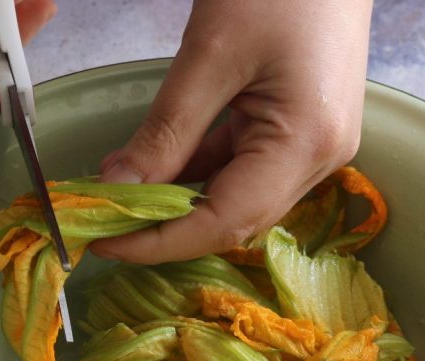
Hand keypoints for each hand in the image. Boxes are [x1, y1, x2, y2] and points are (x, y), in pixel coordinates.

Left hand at [90, 0, 372, 263]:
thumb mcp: (210, 54)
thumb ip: (166, 131)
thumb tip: (116, 187)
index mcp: (307, 142)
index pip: (224, 221)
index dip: (159, 242)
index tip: (102, 242)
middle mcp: (322, 158)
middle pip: (235, 219)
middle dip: (165, 227)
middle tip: (104, 222)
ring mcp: (318, 145)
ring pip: (238, 198)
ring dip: (180, 201)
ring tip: (122, 194)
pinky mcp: (306, 130)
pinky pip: (247, 168)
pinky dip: (201, 173)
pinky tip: (160, 166)